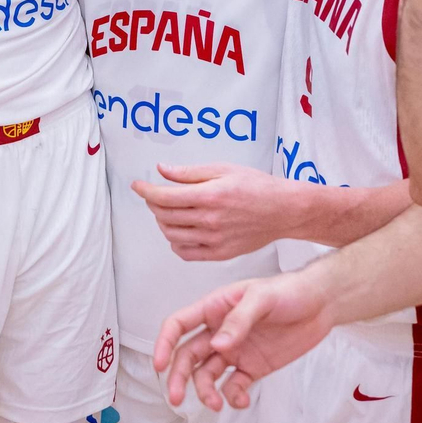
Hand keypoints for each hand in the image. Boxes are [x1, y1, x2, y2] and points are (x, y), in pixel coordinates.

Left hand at [133, 162, 290, 260]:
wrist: (284, 210)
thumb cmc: (258, 186)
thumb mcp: (224, 169)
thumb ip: (190, 172)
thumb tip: (163, 170)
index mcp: (210, 195)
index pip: (164, 196)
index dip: (146, 190)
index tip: (137, 186)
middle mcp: (210, 219)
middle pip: (164, 216)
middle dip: (153, 204)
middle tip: (155, 195)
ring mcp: (214, 239)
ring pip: (171, 235)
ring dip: (162, 223)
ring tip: (167, 212)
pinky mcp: (220, 253)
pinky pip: (186, 253)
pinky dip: (175, 243)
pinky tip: (179, 232)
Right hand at [153, 271, 335, 410]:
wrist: (321, 304)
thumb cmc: (289, 291)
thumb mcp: (262, 298)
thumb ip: (238, 320)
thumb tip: (217, 345)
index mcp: (214, 307)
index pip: (178, 324)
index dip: (164, 343)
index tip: (159, 365)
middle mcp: (219, 331)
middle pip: (188, 356)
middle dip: (179, 377)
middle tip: (176, 398)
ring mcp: (235, 351)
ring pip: (207, 375)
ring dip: (205, 391)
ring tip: (215, 404)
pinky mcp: (252, 367)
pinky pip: (234, 386)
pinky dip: (233, 396)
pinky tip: (240, 400)